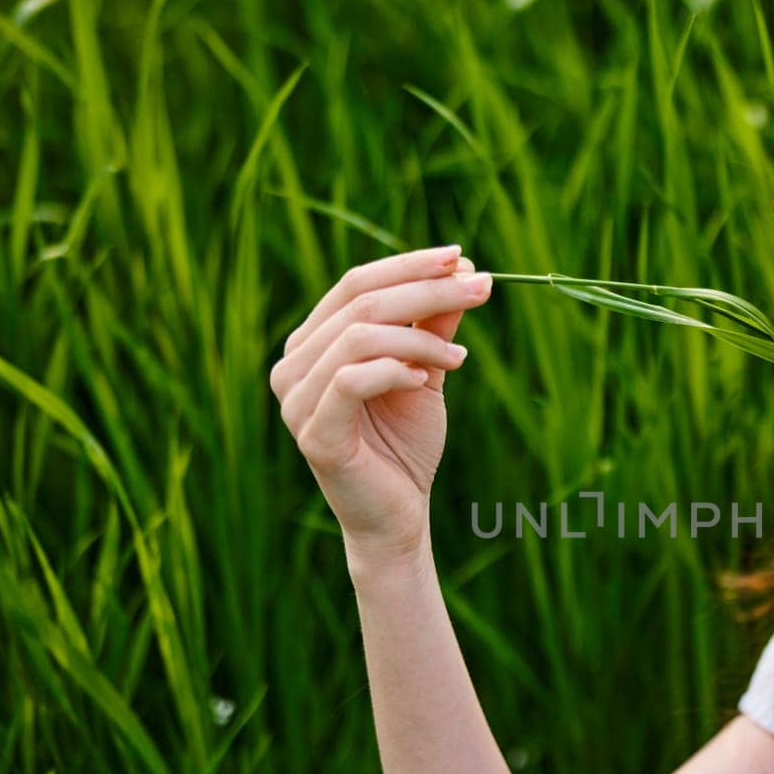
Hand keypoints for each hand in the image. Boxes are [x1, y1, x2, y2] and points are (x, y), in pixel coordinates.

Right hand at [269, 244, 491, 560]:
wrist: (399, 515)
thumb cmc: (406, 443)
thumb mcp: (426, 371)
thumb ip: (434, 324)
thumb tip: (463, 269)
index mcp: (313, 342)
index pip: (357, 283)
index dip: (411, 265)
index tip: (463, 257)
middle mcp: (293, 365)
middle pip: (361, 301)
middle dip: (427, 289)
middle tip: (481, 289)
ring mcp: (295, 400)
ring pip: (358, 336)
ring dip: (420, 338)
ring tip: (460, 359)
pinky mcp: (313, 434)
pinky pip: (351, 381)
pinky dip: (396, 371)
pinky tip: (428, 380)